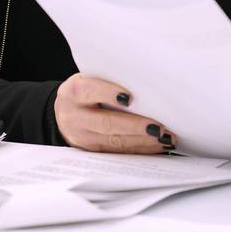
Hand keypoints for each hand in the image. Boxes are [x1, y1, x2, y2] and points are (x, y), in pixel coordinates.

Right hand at [54, 74, 174, 153]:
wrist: (65, 111)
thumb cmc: (88, 90)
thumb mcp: (91, 79)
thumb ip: (111, 81)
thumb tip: (147, 85)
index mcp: (74, 92)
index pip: (91, 91)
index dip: (110, 93)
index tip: (130, 98)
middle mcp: (74, 116)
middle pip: (106, 123)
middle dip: (135, 126)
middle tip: (158, 128)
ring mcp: (81, 137)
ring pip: (114, 141)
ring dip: (143, 141)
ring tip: (165, 138)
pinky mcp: (91, 151)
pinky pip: (118, 152)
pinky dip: (140, 149)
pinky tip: (157, 145)